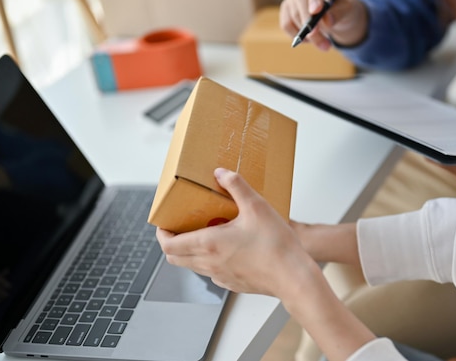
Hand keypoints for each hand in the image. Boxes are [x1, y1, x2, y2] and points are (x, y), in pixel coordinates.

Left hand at [156, 168, 313, 297]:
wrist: (293, 277)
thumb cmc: (276, 245)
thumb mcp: (256, 206)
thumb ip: (236, 186)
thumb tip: (221, 173)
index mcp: (209, 244)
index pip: (168, 244)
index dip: (162, 233)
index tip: (165, 222)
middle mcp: (210, 264)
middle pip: (174, 258)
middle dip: (171, 242)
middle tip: (179, 227)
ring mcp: (220, 276)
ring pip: (192, 266)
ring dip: (189, 251)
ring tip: (204, 233)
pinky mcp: (232, 283)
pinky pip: (210, 273)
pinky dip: (208, 260)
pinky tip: (226, 248)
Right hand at [279, 0, 367, 50]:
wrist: (336, 14)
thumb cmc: (342, 6)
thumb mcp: (347, 8)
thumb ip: (339, 12)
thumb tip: (327, 21)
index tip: (316, 11)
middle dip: (307, 17)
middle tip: (315, 34)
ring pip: (294, 13)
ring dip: (308, 33)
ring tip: (325, 45)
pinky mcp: (286, 7)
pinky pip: (286, 23)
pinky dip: (297, 35)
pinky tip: (310, 40)